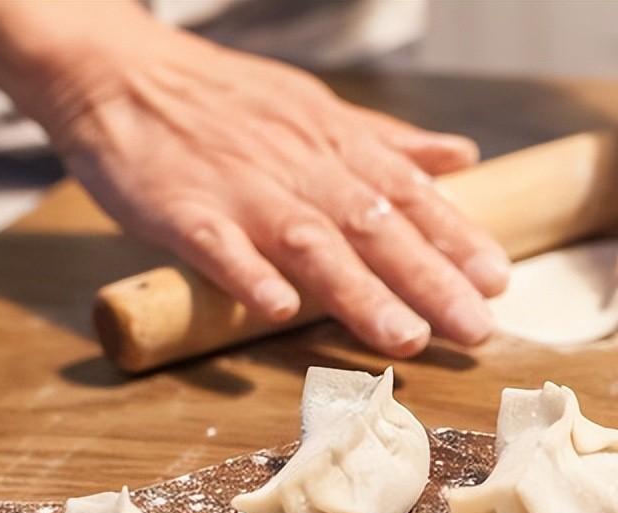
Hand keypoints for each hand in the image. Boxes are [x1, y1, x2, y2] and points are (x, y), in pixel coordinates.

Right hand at [0, 0, 508, 356]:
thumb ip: (388, 141)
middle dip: (431, 279)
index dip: (457, 238)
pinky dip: (246, 274)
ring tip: (404, 338)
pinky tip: (276, 311)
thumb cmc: (224, 100)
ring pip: (309, 242)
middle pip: (375, 226)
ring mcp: (239, 188)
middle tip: (476, 328)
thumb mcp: (315, 108)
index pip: (409, 195)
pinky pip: (216, 244)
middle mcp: (299, 167)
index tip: (499, 280)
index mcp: (333, 144)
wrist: (118, 70)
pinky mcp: (179, 208)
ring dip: (359, 292)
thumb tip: (461, 157)